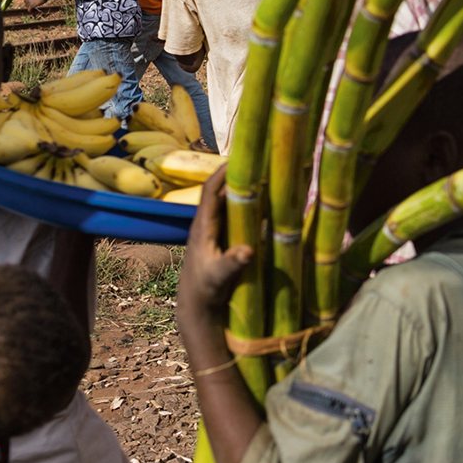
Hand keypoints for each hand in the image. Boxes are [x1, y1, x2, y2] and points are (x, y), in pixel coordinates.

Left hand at [178, 169, 254, 324]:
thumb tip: (248, 251)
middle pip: (221, 190)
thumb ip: (232, 263)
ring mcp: (215, 231)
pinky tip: (265, 203)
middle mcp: (207, 223)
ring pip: (228, 202)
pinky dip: (248, 205)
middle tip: (260, 160)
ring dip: (244, 188)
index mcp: (203, 226)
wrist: (197, 305)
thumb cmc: (205, 289)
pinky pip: (235, 215)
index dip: (222, 173)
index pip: (210, 191)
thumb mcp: (218, 276)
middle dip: (238, 174)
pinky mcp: (222, 239)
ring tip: (266, 174)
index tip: (240, 157)